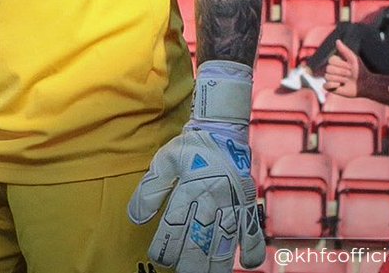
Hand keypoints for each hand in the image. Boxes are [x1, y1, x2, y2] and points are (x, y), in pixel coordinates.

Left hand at [128, 62, 265, 271]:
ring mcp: (232, 202)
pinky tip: (246, 264)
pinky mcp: (246, 204)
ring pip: (225, 238)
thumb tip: (135, 218)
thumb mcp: (164, 161)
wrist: (223, 129)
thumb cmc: (190, 147)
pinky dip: (252, 248)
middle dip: (191, 261)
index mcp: (189, 186)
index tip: (158, 258)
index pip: (175, 223)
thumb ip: (150, 190)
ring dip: (216, 261)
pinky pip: (252, 229)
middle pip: (201, 237)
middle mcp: (212, 197)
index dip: (166, 244)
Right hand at [324, 39, 361, 97]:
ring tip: (347, 81)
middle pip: (329, 69)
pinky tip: (340, 86)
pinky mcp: (330, 88)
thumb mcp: (353, 59)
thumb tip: (337, 40)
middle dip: (342, 72)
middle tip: (349, 75)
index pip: (331, 60)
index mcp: (334, 62)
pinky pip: (325, 85)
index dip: (341, 64)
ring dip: (340, 79)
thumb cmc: (360, 71)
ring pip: (327, 77)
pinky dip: (333, 86)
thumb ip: (344, 50)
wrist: (364, 85)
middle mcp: (330, 70)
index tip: (350, 67)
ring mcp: (329, 79)